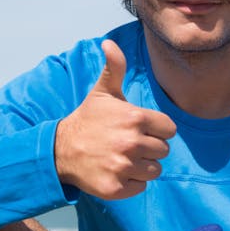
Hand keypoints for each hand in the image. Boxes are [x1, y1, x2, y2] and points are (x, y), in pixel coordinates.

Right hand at [54, 39, 176, 199]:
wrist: (60, 150)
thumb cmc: (88, 119)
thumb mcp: (102, 92)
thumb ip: (115, 68)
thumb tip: (109, 43)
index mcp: (135, 119)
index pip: (169, 130)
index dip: (157, 129)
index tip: (139, 129)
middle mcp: (131, 143)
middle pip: (163, 151)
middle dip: (150, 148)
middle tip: (128, 143)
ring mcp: (123, 167)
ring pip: (155, 170)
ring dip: (142, 166)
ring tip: (122, 157)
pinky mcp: (117, 188)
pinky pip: (141, 187)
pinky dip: (132, 182)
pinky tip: (116, 171)